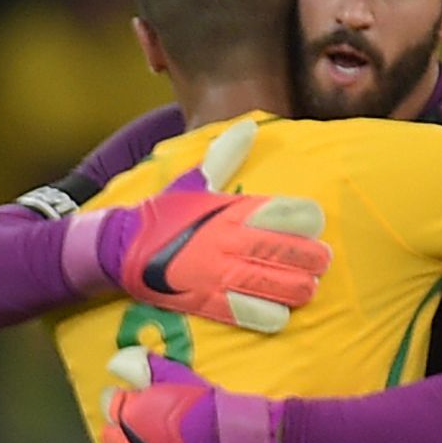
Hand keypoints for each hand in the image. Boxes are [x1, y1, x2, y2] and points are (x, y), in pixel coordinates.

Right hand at [92, 119, 328, 332]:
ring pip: (275, 286)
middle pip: (287, 252)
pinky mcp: (206, 303)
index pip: (283, 213)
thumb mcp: (192, 180)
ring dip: (298, 289)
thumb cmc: (163, 214)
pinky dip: (270, 316)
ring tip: (307, 288)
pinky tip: (280, 314)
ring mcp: (217, 275)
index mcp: (228, 211)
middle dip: (312, 258)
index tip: (315, 223)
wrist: (120, 248)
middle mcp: (226, 242)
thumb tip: (249, 126)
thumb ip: (224, 156)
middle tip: (321, 261)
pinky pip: (249, 314)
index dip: (307, 219)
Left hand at [97, 349, 280, 442]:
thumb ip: (148, 367)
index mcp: (127, 415)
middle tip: (139, 434)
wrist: (221, 435)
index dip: (123, 407)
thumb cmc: (198, 404)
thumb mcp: (174, 376)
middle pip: (111, 442)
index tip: (134, 407)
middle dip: (121, 436)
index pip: (112, 409)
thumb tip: (123, 360)